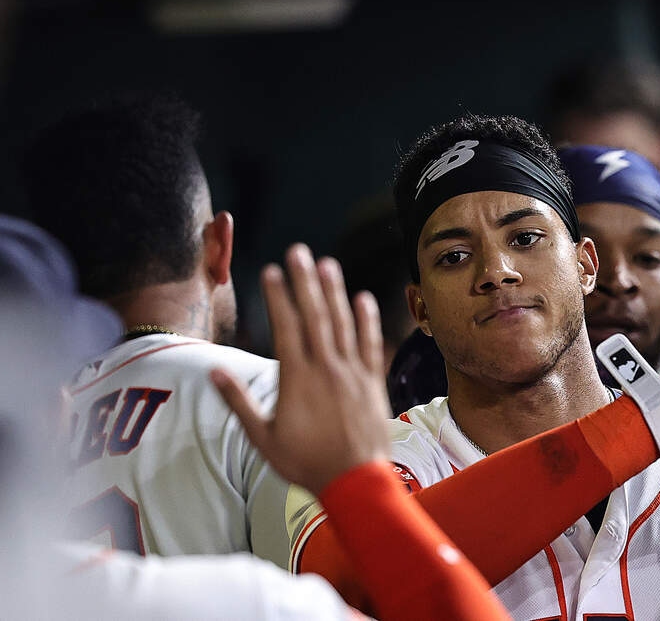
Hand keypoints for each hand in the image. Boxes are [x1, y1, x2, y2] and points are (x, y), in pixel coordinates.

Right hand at [209, 244, 391, 494]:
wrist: (356, 481)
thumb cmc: (306, 464)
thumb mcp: (264, 440)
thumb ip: (239, 403)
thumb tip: (213, 373)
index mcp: (297, 379)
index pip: (285, 327)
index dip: (278, 297)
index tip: (269, 270)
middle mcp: (327, 368)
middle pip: (315, 316)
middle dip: (305, 281)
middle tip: (298, 251)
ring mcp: (353, 373)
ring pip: (343, 324)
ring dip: (335, 292)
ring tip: (327, 264)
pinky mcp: (373, 382)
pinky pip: (372, 345)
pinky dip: (368, 321)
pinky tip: (363, 298)